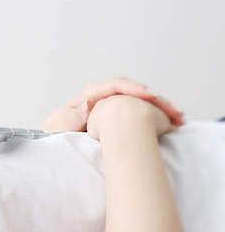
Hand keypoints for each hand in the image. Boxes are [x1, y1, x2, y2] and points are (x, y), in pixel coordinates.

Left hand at [41, 77, 184, 132]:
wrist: (53, 145)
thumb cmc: (55, 134)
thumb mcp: (61, 124)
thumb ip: (75, 114)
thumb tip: (88, 105)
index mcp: (90, 97)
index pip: (116, 86)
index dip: (134, 89)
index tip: (150, 96)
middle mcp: (104, 100)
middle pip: (135, 93)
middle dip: (156, 100)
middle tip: (174, 112)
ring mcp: (114, 110)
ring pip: (141, 105)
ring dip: (161, 110)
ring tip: (178, 119)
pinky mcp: (119, 122)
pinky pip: (141, 116)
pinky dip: (156, 119)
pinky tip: (171, 125)